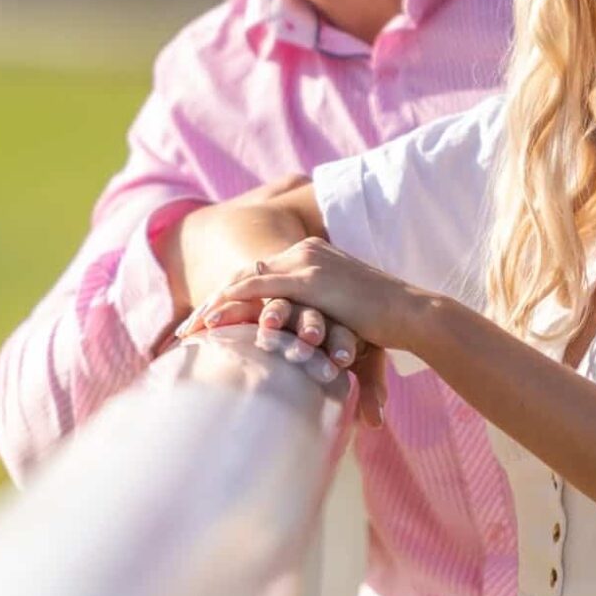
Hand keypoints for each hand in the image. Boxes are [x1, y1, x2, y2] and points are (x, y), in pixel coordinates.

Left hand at [181, 239, 424, 427]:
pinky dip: (229, 305)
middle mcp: (304, 252)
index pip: (261, 275)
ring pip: (244, 280)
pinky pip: (256, 289)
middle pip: (245, 274)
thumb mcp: (343, 315)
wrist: (409, 313)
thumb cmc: (383, 323)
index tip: (208, 322)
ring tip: (190, 331)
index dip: (232, 298)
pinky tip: (211, 322)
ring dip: (213, 306)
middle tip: (186, 329)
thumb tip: (308, 343)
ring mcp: (305, 262)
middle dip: (213, 303)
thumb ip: (320, 321)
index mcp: (312, 255)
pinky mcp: (307, 279)